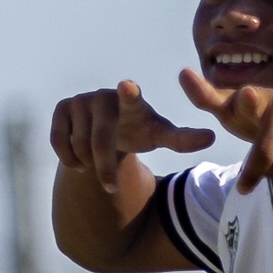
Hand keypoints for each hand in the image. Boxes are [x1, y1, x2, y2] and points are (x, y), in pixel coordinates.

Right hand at [48, 79, 214, 194]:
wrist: (109, 129)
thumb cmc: (139, 131)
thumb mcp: (160, 136)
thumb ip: (183, 139)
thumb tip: (212, 138)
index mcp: (132, 103)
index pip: (131, 98)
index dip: (129, 94)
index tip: (127, 86)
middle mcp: (105, 97)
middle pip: (99, 142)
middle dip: (104, 169)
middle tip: (111, 186)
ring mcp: (81, 101)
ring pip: (78, 145)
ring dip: (88, 163)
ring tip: (96, 162)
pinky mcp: (63, 107)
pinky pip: (59, 142)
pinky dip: (68, 159)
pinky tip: (78, 160)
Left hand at [175, 68, 272, 208]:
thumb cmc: (260, 114)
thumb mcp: (233, 108)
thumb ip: (207, 97)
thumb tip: (182, 72)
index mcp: (257, 98)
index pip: (249, 102)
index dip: (247, 101)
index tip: (245, 95)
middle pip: (265, 155)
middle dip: (254, 173)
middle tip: (244, 184)